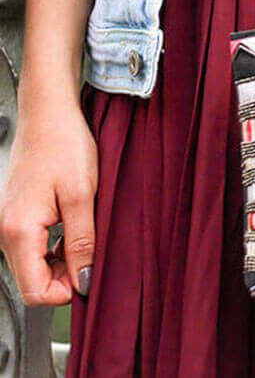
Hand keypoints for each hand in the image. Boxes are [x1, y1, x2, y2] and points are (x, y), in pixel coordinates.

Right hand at [0, 101, 97, 305]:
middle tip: (94, 252)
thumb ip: (82, 242)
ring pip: (35, 266)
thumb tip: (83, 282)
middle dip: (66, 276)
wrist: (49, 115)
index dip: (66, 292)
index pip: (35, 291)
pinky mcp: (19, 217)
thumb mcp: (83, 196)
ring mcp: (10, 224)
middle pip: (33, 281)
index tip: (90, 275)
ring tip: (87, 235)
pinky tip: (76, 228)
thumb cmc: (65, 146)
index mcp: (19, 230)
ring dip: (64, 261)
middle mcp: (7, 232)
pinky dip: (58, 247)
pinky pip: (35, 248)